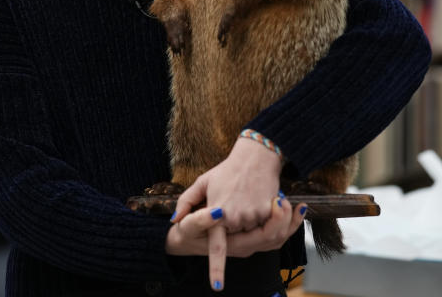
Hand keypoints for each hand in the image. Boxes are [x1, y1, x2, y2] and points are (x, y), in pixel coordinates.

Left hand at [171, 138, 290, 289]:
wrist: (256, 156)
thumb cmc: (227, 170)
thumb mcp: (203, 182)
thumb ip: (186, 202)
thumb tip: (172, 220)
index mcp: (217, 212)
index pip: (217, 246)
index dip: (216, 267)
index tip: (216, 286)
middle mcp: (236, 217)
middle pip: (239, 239)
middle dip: (241, 229)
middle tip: (240, 208)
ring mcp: (253, 215)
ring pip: (254, 232)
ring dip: (254, 221)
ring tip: (251, 201)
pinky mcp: (268, 211)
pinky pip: (268, 225)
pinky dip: (267, 217)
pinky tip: (264, 198)